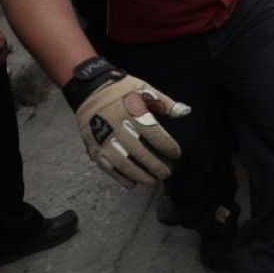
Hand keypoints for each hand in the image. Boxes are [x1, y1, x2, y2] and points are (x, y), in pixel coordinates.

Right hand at [75, 73, 189, 187]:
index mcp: (133, 112)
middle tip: (167, 174)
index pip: (155, 135)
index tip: (176, 155)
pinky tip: (131, 184)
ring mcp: (104, 139)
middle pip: (140, 152)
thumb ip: (165, 103)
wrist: (88, 88)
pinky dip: (119, 177)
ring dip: (139, 175)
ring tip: (152, 182)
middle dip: (156, 166)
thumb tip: (185, 112)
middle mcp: (118, 127)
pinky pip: (107, 166)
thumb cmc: (121, 89)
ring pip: (123, 163)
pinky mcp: (94, 147)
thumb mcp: (144, 89)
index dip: (168, 147)